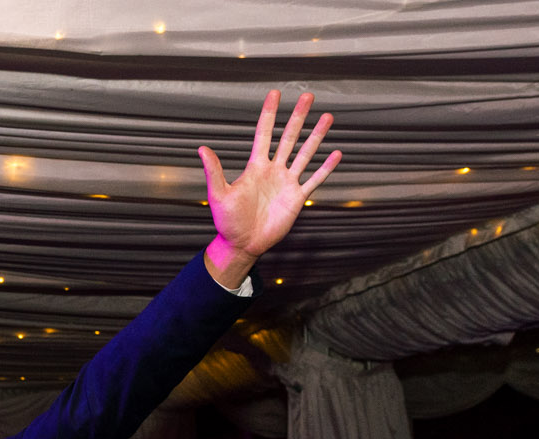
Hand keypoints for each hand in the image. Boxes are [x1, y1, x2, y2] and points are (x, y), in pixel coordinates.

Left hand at [199, 90, 340, 283]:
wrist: (242, 244)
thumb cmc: (227, 221)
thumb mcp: (218, 195)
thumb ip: (214, 171)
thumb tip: (202, 149)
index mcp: (255, 167)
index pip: (265, 134)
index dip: (270, 114)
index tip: (275, 94)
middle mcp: (273, 170)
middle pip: (289, 137)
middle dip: (298, 117)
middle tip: (308, 96)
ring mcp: (286, 183)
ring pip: (305, 153)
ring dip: (316, 136)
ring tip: (328, 117)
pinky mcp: (296, 198)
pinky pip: (314, 179)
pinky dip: (326, 168)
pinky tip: (336, 153)